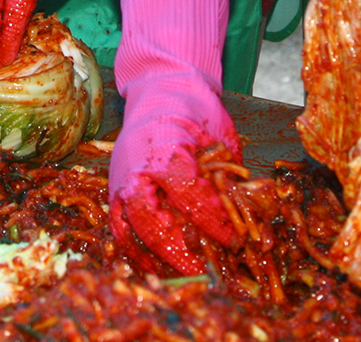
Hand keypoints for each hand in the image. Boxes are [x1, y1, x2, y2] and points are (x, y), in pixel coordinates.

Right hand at [109, 82, 240, 274]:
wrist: (160, 87)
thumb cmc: (194, 109)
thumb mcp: (221, 135)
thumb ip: (229, 174)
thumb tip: (246, 213)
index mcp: (167, 146)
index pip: (188, 194)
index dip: (212, 222)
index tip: (234, 241)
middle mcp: (137, 164)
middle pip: (150, 218)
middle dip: (177, 250)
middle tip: (203, 267)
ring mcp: (121, 176)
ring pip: (128, 226)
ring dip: (153, 255)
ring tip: (179, 273)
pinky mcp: (114, 185)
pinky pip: (117, 225)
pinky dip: (132, 248)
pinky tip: (154, 264)